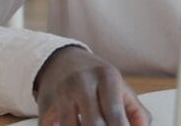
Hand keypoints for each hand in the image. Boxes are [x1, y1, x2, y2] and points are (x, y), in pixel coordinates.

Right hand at [35, 46, 150, 125]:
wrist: (61, 60)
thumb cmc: (95, 77)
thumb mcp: (119, 87)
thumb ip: (136, 111)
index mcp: (106, 77)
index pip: (115, 114)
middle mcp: (82, 83)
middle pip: (94, 125)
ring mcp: (61, 94)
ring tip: (89, 124)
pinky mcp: (45, 105)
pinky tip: (75, 124)